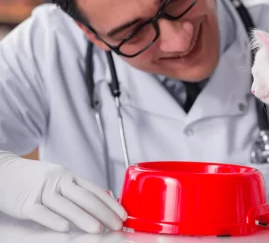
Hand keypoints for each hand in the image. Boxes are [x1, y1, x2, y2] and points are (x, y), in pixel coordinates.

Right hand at [0, 151, 126, 232]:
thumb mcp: (59, 178)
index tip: (122, 215)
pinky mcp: (25, 202)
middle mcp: (57, 181)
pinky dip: (54, 220)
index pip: (94, 190)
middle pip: (84, 197)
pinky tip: (66, 229)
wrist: (3, 172)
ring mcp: (41, 190)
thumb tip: (104, 198)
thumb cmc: (34, 178)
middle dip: (103, 213)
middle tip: (116, 225)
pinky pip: (41, 213)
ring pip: (66, 206)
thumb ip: (78, 188)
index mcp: (68, 176)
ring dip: (83, 219)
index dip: (110, 203)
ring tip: (98, 230)